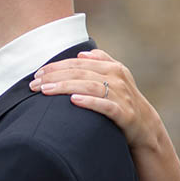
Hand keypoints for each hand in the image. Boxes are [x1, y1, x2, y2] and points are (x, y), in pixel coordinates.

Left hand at [30, 49, 160, 150]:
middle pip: (80, 73)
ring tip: (45, 90)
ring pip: (90, 87)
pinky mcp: (125, 114)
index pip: (78, 63)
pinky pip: (106, 106)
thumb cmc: (123, 100)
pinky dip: (89, 102)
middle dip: (55, 77)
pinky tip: (73, 100)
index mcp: (113, 68)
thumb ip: (101, 62)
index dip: (56, 66)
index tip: (36, 74)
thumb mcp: (116, 78)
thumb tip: (82, 53)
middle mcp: (117, 79)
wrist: (145, 127)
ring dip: (65, 87)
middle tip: (33, 84)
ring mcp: (122, 96)